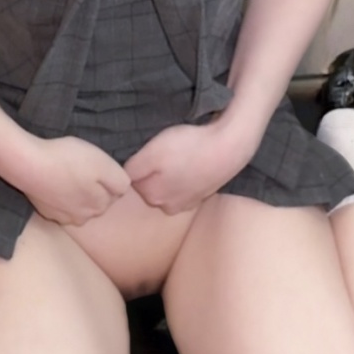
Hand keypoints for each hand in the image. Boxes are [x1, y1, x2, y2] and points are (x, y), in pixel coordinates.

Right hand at [17, 135, 130, 226]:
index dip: (109, 175)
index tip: (97, 164)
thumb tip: (122, 189)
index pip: (117, 191)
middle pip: (99, 201)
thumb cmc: (67, 159)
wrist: (28, 165)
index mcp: (101, 204)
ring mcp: (65, 218)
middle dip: (95, 187)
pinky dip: (60, 196)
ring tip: (66, 174)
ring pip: (80, 205)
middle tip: (82, 167)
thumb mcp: (103, 163)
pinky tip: (54, 182)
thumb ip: (119, 180)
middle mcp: (85, 217)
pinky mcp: (47, 213)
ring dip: (77, 193)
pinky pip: (61, 206)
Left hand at [125, 121, 251, 214]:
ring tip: (181, 155)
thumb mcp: (152, 152)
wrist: (229, 148)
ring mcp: (186, 203)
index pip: (132, 179)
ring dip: (170, 173)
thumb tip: (124, 178)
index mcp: (153, 195)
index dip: (139, 161)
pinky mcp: (201, 196)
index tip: (150, 150)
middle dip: (153, 169)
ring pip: (167, 185)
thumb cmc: (189, 147)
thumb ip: (133, 169)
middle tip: (166, 150)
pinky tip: (192, 163)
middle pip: (149, 184)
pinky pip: (183, 185)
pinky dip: (185, 175)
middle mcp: (168, 206)